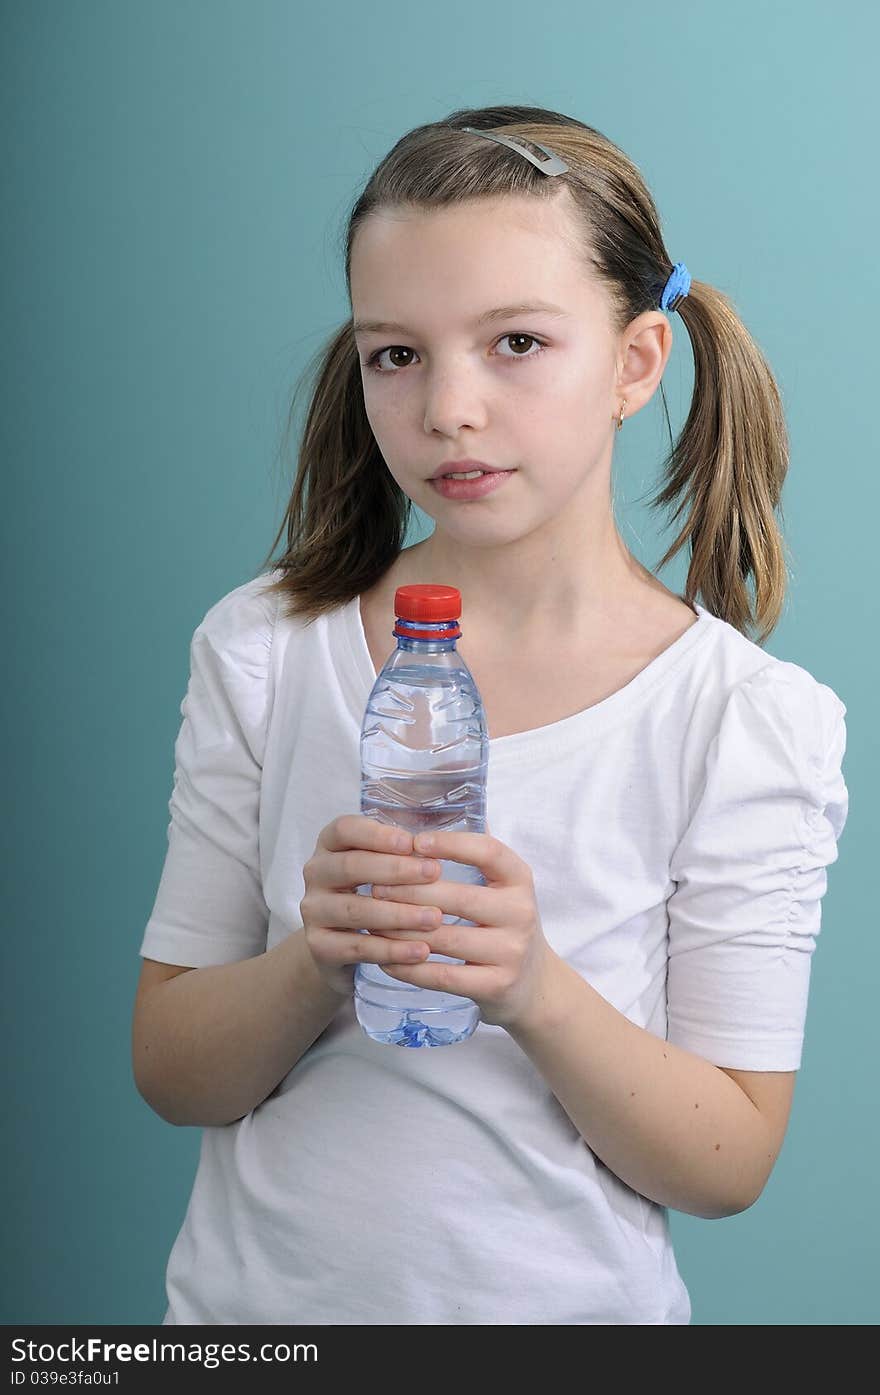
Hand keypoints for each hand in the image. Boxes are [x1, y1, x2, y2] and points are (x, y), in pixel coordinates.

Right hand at [300, 814, 443, 996]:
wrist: (340, 946)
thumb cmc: (374, 894)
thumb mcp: (383, 865)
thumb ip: (408, 850)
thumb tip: (460, 836)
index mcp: (330, 845)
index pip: (345, 829)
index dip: (377, 834)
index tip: (411, 842)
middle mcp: (316, 873)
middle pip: (350, 866)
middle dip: (395, 870)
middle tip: (434, 873)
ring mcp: (314, 911)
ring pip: (356, 910)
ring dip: (399, 914)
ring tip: (435, 918)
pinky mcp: (319, 946)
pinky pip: (357, 947)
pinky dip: (391, 949)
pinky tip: (421, 951)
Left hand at [369, 822, 559, 1029]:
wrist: (533, 984)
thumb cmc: (503, 924)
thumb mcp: (501, 885)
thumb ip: (473, 852)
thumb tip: (434, 803)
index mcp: (519, 878)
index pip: (487, 851)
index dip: (449, 843)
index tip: (413, 842)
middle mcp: (520, 912)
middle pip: (457, 897)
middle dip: (409, 892)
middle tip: (373, 887)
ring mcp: (511, 951)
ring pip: (444, 938)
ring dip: (401, 931)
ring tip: (371, 922)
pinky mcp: (497, 985)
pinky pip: (443, 975)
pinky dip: (410, 967)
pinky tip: (385, 958)